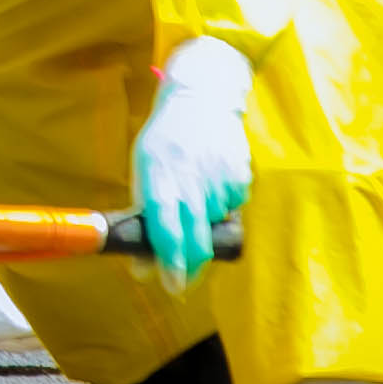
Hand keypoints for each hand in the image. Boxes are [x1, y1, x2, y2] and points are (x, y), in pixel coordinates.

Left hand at [131, 36, 254, 288]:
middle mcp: (189, 176)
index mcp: (157, 172)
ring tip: (194, 200)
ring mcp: (218, 176)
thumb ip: (144, 215)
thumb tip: (141, 264)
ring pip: (214, 225)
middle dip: (190, 266)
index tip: (170, 284)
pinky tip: (211, 184)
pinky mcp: (241, 176)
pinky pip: (232, 208)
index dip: (169, 258)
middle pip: (196, 236)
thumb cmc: (164, 139)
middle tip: (181, 283)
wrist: (203, 98)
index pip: (164, 224)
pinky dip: (221, 207)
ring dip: (204, 228)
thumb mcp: (144, 169)